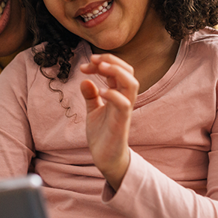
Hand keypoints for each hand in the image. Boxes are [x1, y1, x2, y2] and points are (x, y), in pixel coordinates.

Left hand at [79, 53, 138, 189]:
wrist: (105, 158)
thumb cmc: (102, 134)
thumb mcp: (93, 111)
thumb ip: (91, 96)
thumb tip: (85, 80)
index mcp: (117, 94)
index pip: (117, 70)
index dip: (102, 63)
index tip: (84, 66)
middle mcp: (124, 99)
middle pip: (128, 71)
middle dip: (112, 60)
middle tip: (93, 59)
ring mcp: (124, 110)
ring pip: (132, 84)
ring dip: (117, 71)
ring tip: (100, 67)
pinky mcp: (122, 122)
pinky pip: (124, 104)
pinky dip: (114, 94)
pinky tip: (101, 92)